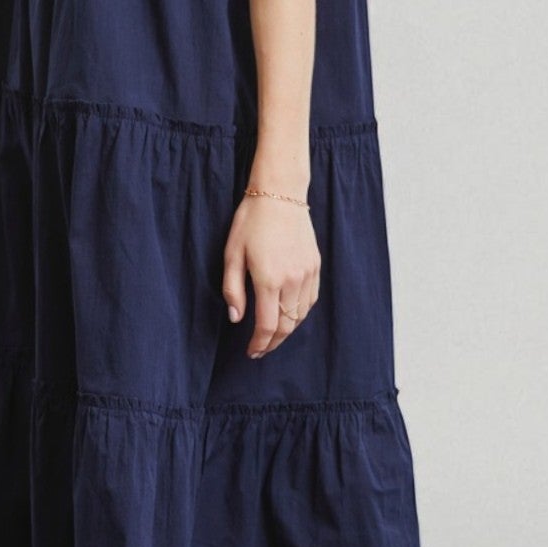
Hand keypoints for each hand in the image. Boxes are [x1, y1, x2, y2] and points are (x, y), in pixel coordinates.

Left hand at [222, 195, 321, 357]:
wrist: (280, 194)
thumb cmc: (250, 222)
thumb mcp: (232, 254)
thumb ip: (233, 290)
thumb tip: (236, 318)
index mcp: (269, 280)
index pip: (267, 326)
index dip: (259, 344)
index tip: (252, 352)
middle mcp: (292, 280)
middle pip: (286, 326)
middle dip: (273, 342)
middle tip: (260, 350)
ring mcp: (307, 273)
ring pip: (301, 315)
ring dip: (287, 330)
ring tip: (273, 335)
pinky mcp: (315, 266)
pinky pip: (311, 300)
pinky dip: (300, 314)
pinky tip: (289, 315)